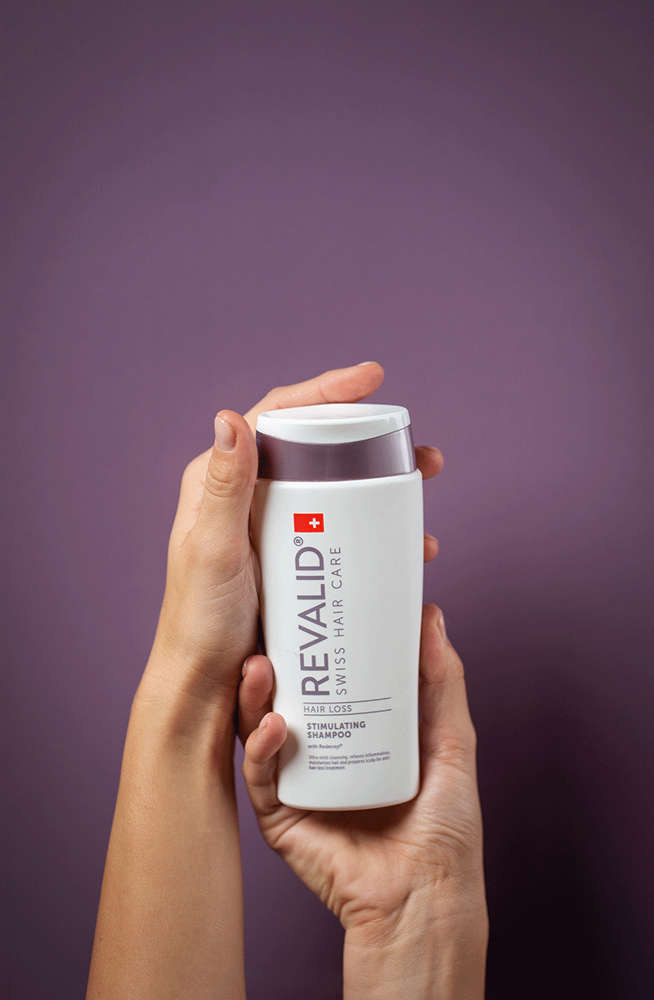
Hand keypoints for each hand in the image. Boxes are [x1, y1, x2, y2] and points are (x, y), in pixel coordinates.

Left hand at [137, 362, 442, 719]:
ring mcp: (272, 526)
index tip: (372, 380)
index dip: (327, 391)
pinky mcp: (292, 557)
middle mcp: (248, 495)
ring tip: (422, 496)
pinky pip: (338, 525)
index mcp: (222, 480)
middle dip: (371, 440)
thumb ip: (224, 487)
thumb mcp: (213, 550)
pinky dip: (373, 525)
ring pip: (334, 486)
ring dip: (380, 484)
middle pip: (316, 447)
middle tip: (420, 454)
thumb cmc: (200, 620)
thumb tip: (230, 417)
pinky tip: (404, 544)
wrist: (204, 682)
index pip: (278, 416)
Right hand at [238, 606, 487, 996]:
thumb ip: (443, 682)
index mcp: (357, 731)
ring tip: (260, 668)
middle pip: (284, 696)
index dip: (309, 642)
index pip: (324, 677)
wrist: (426, 897)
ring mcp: (298, 782)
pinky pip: (260, 776)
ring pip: (260, 729)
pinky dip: (260, 749)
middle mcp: (323, 752)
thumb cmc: (445, 827)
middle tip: (269, 631)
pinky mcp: (281, 816)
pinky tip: (273, 726)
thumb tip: (431, 616)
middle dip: (270, 662)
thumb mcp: (451, 741)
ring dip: (253, 696)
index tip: (303, 605)